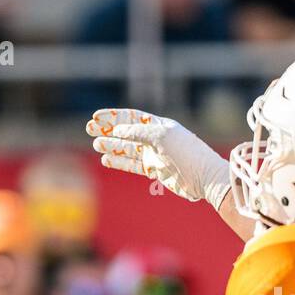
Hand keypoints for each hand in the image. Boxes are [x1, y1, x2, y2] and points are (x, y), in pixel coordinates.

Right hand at [86, 108, 231, 210]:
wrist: (204, 178)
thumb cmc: (187, 154)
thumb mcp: (162, 137)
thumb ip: (139, 133)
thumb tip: (118, 131)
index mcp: (160, 126)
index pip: (132, 118)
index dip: (113, 117)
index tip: (96, 117)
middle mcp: (156, 139)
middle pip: (127, 132)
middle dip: (108, 130)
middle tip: (89, 129)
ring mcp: (155, 155)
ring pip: (127, 149)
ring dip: (111, 146)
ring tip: (96, 144)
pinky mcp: (155, 170)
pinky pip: (133, 165)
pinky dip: (119, 162)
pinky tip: (106, 160)